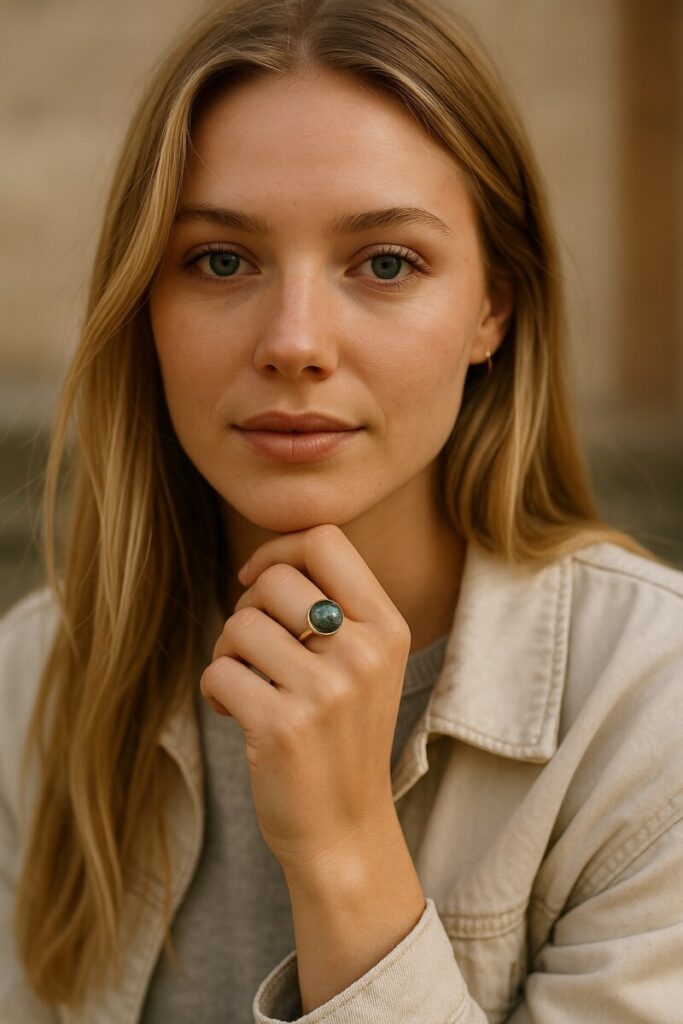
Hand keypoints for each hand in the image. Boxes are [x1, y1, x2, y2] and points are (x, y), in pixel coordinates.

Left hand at [199, 524, 411, 874]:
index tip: (255, 582)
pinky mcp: (283, 727)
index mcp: (388, 627)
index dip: (277, 550)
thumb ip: (334, 608)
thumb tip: (266, 561)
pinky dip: (214, 689)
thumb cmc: (342, 735)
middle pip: (275, 581)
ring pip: (240, 625)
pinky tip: (231, 710)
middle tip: (251, 647)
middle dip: (246, 608)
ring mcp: (326, 691)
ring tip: (244, 681)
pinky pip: (218, 672)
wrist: (344, 830)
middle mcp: (363, 653)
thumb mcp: (365, 664)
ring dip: (226, 651)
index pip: (326, 540)